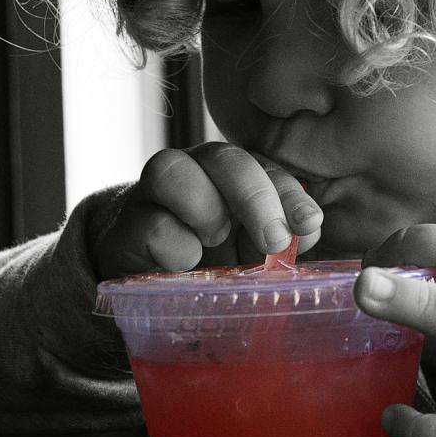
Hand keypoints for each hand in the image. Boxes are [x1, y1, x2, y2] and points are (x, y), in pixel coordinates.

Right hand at [91, 144, 322, 278]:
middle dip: (254, 196)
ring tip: (214, 242)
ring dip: (205, 209)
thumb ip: (283, 237)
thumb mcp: (253, 251)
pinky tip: (184, 263)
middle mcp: (194, 171)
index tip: (309, 224)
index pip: (264, 166)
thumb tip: (310, 230)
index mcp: (232, 175)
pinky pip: (150, 223)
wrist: (145, 279)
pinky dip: (176, 248)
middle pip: (222, 156)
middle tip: (273, 240)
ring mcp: (153, 194)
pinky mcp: (125, 226)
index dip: (289, 192)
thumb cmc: (210, 260)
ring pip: (171, 168)